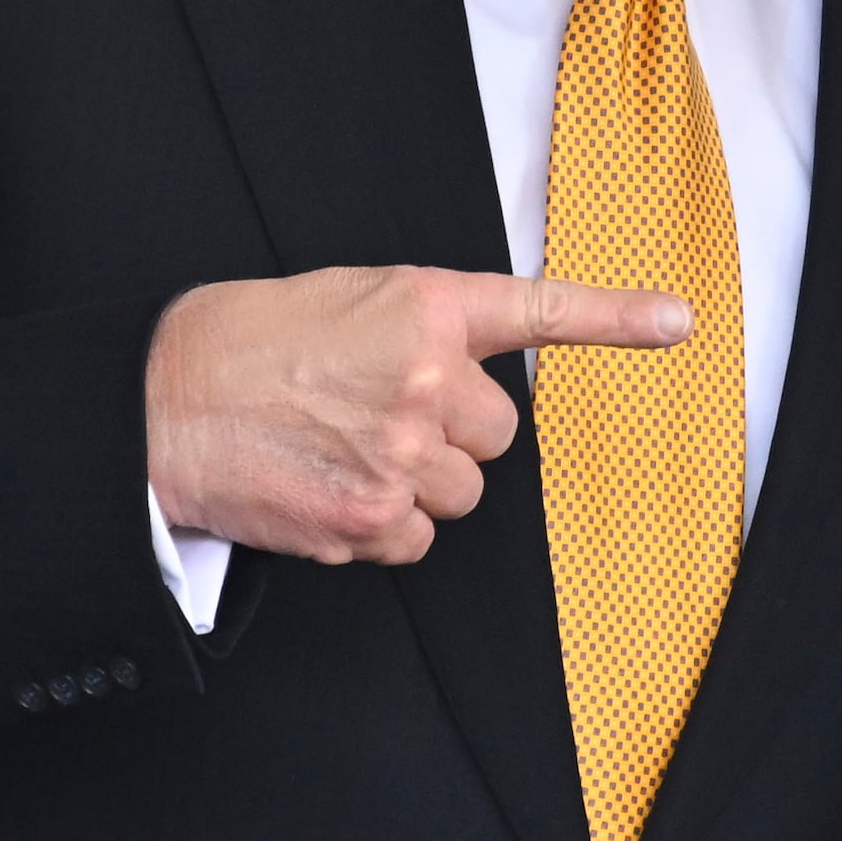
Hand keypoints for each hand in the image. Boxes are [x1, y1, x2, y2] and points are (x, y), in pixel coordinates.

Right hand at [143, 266, 689, 565]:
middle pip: (497, 435)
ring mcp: (404, 453)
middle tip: (377, 416)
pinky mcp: (372, 517)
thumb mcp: (349, 300)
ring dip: (416, 484)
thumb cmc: (247, 343)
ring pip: (460, 493)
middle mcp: (429, 378)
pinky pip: (416, 540)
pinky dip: (380, 528)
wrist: (162, 403)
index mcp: (427, 308)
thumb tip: (464, 377)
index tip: (679, 320)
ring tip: (341, 451)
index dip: (618, 317)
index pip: (541, 310)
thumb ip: (423, 332)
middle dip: (450, 434)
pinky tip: (328, 490)